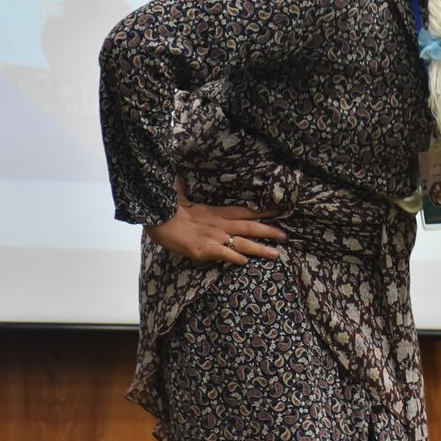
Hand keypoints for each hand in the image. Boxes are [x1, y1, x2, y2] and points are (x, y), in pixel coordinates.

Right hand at [144, 178, 286, 264]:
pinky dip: (236, 257)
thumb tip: (182, 178)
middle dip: (269, 231)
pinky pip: (224, 253)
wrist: (153, 213)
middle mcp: (218, 224)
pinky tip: (246, 262)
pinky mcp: (204, 249)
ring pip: (243, 243)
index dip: (261, 212)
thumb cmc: (165, 205)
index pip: (243, 211)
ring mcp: (213, 237)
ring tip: (277, 254)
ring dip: (261, 248)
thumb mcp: (182, 195)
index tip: (278, 212)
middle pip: (249, 226)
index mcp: (215, 211)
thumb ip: (187, 190)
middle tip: (287, 235)